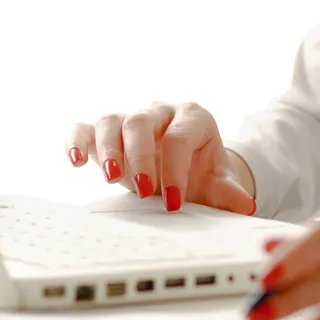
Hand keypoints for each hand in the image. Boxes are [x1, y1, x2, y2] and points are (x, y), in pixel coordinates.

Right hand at [65, 102, 255, 213]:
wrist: (186, 167)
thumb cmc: (201, 172)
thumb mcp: (217, 183)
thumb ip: (228, 192)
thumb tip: (245, 205)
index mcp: (193, 119)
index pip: (180, 138)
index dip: (175, 169)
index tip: (173, 203)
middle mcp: (161, 113)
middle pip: (142, 122)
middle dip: (140, 156)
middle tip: (143, 190)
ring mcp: (131, 119)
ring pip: (112, 121)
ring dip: (108, 149)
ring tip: (111, 178)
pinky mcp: (107, 133)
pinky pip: (84, 128)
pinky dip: (75, 141)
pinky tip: (74, 161)